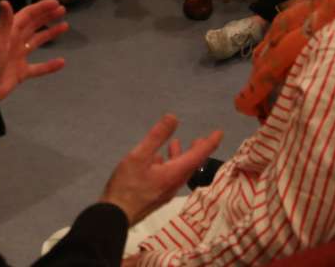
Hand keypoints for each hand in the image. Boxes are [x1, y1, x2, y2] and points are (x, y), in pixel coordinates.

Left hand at [0, 0, 68, 104]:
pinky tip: (61, 62)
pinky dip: (49, 66)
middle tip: (62, 10)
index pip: (27, 15)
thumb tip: (5, 1)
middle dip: (47, 16)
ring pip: (37, 42)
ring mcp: (18, 57)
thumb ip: (4, 23)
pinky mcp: (21, 73)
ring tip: (64, 26)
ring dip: (50, 34)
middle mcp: (15, 42)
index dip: (41, 8)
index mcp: (9, 32)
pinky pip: (38, 68)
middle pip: (33, 25)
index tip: (56, 3)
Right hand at [100, 114, 223, 225]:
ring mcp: (165, 192)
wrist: (115, 217)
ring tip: (175, 144)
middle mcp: (174, 184)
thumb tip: (173, 118)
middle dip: (196, 151)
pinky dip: (168, 165)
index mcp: (174, 173)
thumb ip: (157, 136)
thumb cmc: (127, 185)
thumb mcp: (139, 156)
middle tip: (200, 139)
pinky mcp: (156, 197)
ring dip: (180, 157)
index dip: (209, 143)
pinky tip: (157, 160)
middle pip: (190, 165)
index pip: (198, 156)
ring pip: (178, 171)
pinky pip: (169, 178)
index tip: (219, 133)